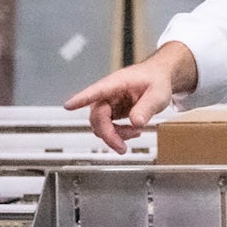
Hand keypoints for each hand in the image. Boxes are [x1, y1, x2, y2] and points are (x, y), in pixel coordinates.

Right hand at [64, 56, 180, 153]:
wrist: (157, 79)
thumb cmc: (155, 80)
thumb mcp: (158, 94)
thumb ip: (148, 107)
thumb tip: (136, 122)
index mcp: (116, 83)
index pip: (96, 91)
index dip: (81, 98)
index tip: (69, 105)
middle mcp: (107, 94)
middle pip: (97, 117)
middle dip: (108, 134)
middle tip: (122, 148)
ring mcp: (107, 104)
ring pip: (100, 126)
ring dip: (116, 135)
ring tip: (136, 132)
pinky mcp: (110, 113)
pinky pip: (107, 128)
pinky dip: (119, 134)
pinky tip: (133, 131)